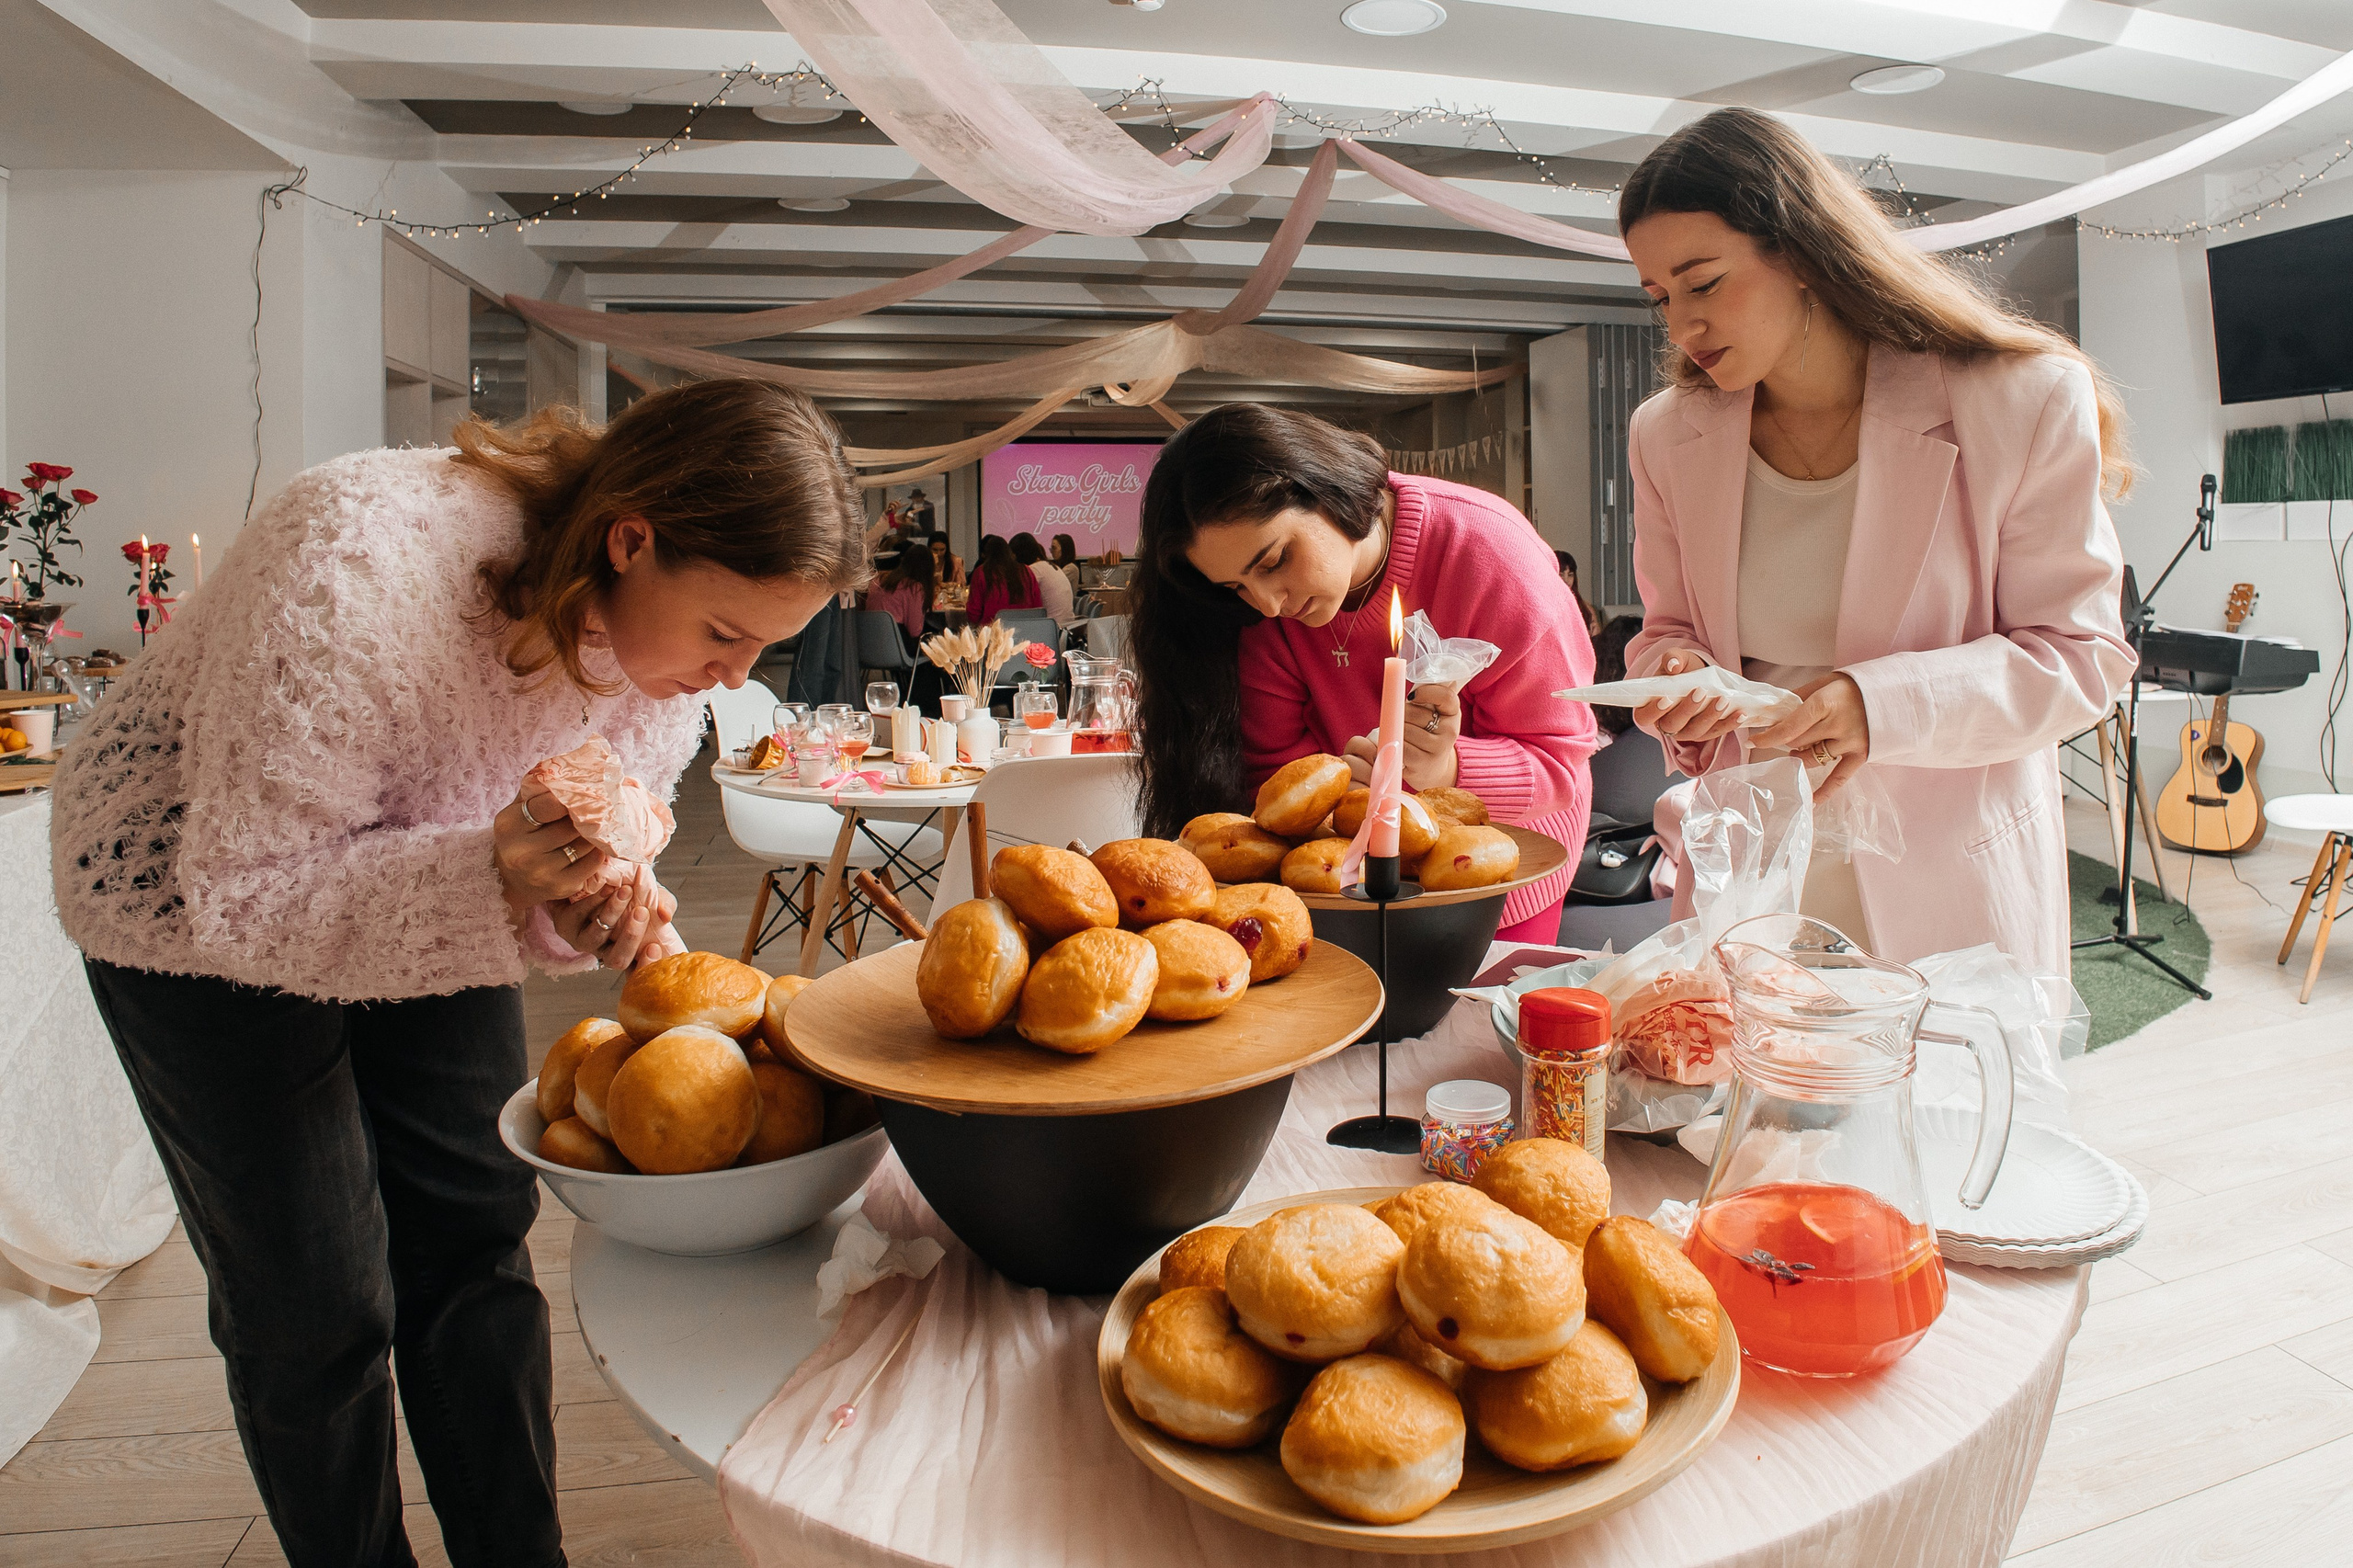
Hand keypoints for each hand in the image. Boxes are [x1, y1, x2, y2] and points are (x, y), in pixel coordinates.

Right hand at [493, 785, 606, 907]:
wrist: (509, 879)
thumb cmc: (520, 836)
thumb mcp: (518, 810)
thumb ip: (538, 790)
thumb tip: (573, 768)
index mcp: (509, 826)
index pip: (549, 805)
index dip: (570, 798)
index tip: (583, 792)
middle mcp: (521, 852)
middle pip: (571, 826)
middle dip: (585, 816)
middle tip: (598, 807)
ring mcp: (541, 872)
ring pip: (584, 844)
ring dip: (594, 834)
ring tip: (595, 826)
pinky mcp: (561, 887)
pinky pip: (592, 862)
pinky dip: (597, 852)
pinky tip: (595, 845)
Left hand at [550, 863, 674, 970]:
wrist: (593, 875)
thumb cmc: (627, 889)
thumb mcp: (650, 896)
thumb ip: (664, 904)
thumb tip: (665, 915)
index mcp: (628, 952)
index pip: (637, 973)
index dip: (645, 967)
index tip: (655, 948)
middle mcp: (604, 952)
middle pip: (617, 960)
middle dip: (631, 937)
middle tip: (642, 912)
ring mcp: (583, 941)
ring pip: (596, 937)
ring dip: (612, 913)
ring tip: (624, 891)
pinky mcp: (564, 925)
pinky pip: (578, 916)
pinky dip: (594, 901)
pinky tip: (607, 888)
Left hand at [1342, 682, 1460, 793]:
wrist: (1433, 769)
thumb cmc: (1428, 733)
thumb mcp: (1433, 713)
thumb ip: (1426, 695)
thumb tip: (1399, 664)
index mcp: (1454, 713)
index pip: (1446, 697)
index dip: (1427, 693)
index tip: (1412, 696)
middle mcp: (1450, 731)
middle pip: (1416, 714)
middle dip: (1403, 714)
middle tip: (1403, 720)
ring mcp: (1438, 749)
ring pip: (1406, 730)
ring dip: (1397, 730)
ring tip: (1401, 734)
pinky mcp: (1423, 764)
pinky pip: (1401, 747)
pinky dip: (1394, 744)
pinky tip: (1398, 746)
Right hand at [1632, 649, 1744, 747]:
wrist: (1700, 675)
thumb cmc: (1683, 669)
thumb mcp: (1677, 659)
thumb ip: (1672, 658)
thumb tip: (1673, 665)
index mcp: (1651, 708)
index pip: (1644, 716)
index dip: (1653, 711)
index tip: (1666, 699)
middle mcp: (1666, 724)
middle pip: (1672, 725)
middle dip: (1687, 710)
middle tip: (1701, 692)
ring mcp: (1687, 731)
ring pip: (1696, 731)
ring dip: (1711, 717)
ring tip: (1723, 700)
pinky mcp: (1706, 732)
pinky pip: (1716, 732)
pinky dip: (1729, 724)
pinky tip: (1739, 713)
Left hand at [1751, 673, 1871, 796]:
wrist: (1892, 693)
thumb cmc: (1853, 687)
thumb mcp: (1824, 683)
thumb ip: (1798, 697)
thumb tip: (1772, 711)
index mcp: (1824, 704)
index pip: (1789, 727)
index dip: (1768, 737)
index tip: (1752, 742)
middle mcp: (1837, 725)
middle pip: (1797, 743)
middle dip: (1784, 741)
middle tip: (1779, 738)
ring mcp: (1850, 742)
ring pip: (1812, 758)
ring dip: (1799, 756)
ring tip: (1795, 751)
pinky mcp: (1861, 755)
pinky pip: (1840, 778)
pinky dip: (1826, 791)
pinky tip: (1812, 802)